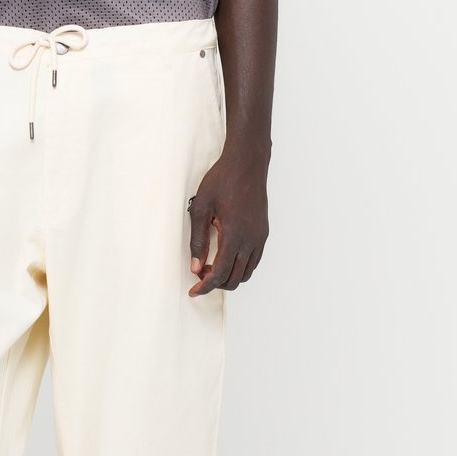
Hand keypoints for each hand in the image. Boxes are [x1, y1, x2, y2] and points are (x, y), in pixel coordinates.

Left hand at [188, 143, 269, 295]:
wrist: (247, 163)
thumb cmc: (222, 181)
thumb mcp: (201, 208)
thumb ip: (198, 241)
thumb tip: (195, 267)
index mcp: (234, 236)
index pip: (219, 274)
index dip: (205, 287)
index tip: (193, 292)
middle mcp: (250, 240)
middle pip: (233, 279)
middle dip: (215, 283)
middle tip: (199, 273)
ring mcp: (259, 238)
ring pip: (245, 274)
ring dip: (228, 277)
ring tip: (211, 266)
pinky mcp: (263, 234)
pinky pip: (253, 262)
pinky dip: (239, 268)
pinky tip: (225, 258)